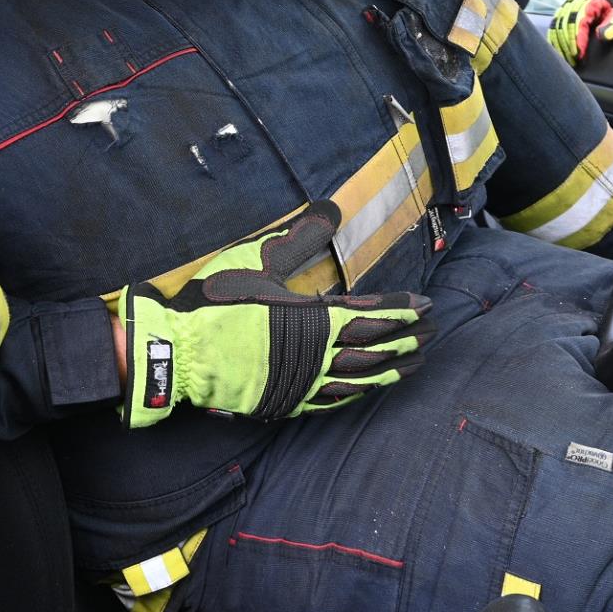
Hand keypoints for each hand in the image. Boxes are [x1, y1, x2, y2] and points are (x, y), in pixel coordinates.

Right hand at [116, 201, 433, 427]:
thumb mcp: (256, 259)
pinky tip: (367, 390)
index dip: (400, 309)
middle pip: (374, 349)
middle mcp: (315, 355)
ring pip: (359, 380)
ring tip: (414, 363)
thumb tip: (331, 209)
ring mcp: (302, 383)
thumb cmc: (215, 302)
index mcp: (311, 319)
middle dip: (407, 339)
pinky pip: (333, 400)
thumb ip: (298, 237)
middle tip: (433, 333)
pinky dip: (357, 394)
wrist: (179, 351)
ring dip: (391, 370)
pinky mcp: (286, 402)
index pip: (370, 313)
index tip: (425, 306)